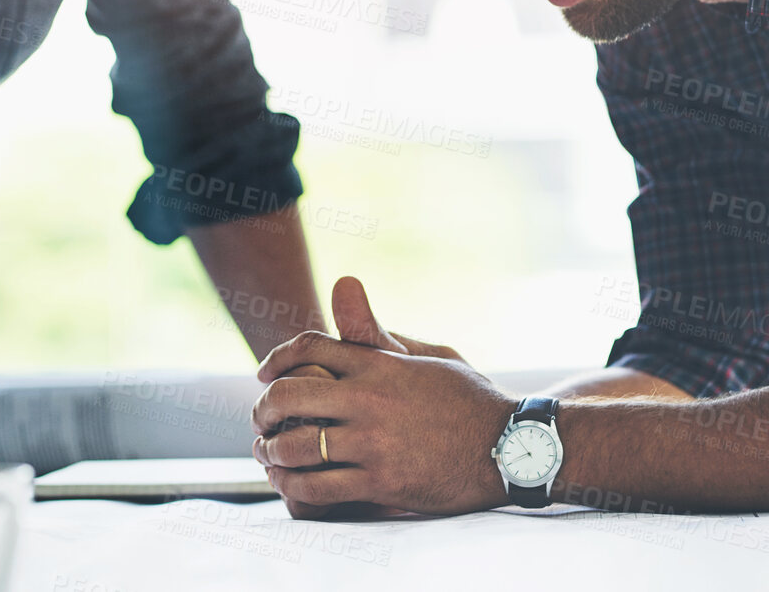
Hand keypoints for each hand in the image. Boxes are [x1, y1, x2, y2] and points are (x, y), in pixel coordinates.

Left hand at [251, 276, 511, 517]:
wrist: (509, 446)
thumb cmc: (467, 398)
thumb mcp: (427, 355)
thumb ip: (376, 331)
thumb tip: (341, 282)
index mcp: (380, 362)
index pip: (310, 347)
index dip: (277, 358)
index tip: (264, 373)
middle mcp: (370, 398)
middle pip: (289, 395)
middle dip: (263, 409)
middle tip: (258, 419)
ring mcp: (373, 442)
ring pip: (296, 445)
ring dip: (270, 450)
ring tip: (266, 453)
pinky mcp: (381, 482)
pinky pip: (317, 486)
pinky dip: (292, 485)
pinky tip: (287, 482)